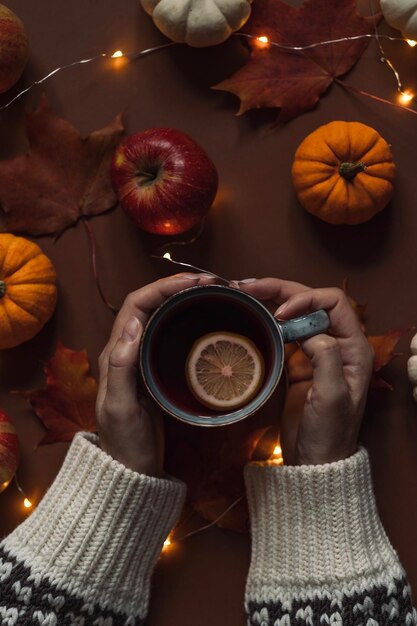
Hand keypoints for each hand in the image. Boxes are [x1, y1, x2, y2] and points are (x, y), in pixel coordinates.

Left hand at [96, 273, 215, 475]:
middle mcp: (128, 349)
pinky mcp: (158, 369)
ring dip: (185, 299)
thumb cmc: (126, 441)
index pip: (137, 304)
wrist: (133, 470)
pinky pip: (172, 334)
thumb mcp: (120, 407)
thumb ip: (122, 366)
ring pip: (162, 316)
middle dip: (178, 286)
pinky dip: (189, 319)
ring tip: (213, 293)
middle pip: (151, 303)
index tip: (195, 281)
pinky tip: (207, 319)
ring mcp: (144, 358)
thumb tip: (135, 322)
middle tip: (212, 283)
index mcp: (116, 352)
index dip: (163, 286)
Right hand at [235, 278, 373, 464]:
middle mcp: (335, 343)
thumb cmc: (329, 432)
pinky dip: (264, 321)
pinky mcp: (295, 363)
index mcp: (352, 347)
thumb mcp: (333, 397)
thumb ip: (325, 358)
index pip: (333, 303)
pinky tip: (248, 316)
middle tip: (249, 287)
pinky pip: (280, 333)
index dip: (307, 299)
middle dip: (281, 290)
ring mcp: (313, 352)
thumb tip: (307, 328)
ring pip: (293, 314)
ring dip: (270, 300)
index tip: (281, 313)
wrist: (313, 461)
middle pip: (310, 302)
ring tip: (243, 293)